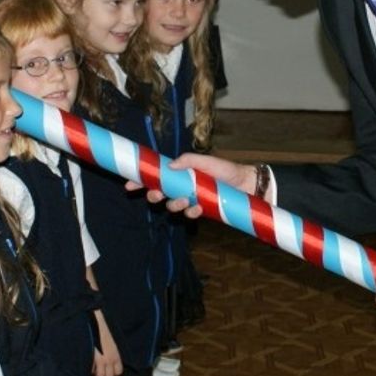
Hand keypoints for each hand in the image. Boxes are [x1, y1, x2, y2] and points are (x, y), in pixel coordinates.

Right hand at [91, 312, 122, 375]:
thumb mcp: (112, 342)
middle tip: (101, 367)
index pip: (118, 371)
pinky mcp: (90, 358)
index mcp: (116, 354)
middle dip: (105, 373)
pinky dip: (89, 368)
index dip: (113, 370)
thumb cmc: (103, 329)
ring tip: (95, 365)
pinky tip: (89, 361)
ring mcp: (99, 360)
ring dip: (96, 372)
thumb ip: (113, 353)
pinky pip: (90, 370)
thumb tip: (111, 363)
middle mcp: (109, 359)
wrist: (94, 321)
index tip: (110, 366)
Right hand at [125, 152, 256, 216]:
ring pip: (172, 206)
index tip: (128, 184)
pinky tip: (198, 208)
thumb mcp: (207, 161)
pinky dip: (191, 212)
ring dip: (173, 204)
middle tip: (155, 195)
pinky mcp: (200, 211)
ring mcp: (190, 200)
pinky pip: (189, 215)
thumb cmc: (226, 170)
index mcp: (179, 173)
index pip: (155, 177)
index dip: (140, 180)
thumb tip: (170, 165)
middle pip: (158, 194)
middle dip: (153, 195)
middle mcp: (181, 187)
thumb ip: (188, 160)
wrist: (246, 185)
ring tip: (184, 200)